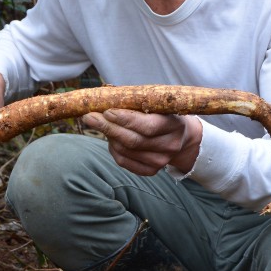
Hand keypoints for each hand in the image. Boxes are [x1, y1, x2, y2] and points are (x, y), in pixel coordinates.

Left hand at [82, 108, 201, 176]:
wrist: (180, 136)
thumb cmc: (162, 113)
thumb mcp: (156, 103)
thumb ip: (135, 102)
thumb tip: (104, 99)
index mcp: (174, 125)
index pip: (147, 126)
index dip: (125, 119)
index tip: (106, 111)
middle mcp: (170, 146)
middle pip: (133, 140)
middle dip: (108, 127)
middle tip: (89, 117)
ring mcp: (161, 161)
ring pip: (125, 151)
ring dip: (109, 136)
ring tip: (99, 123)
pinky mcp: (151, 170)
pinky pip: (123, 161)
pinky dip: (112, 149)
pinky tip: (110, 138)